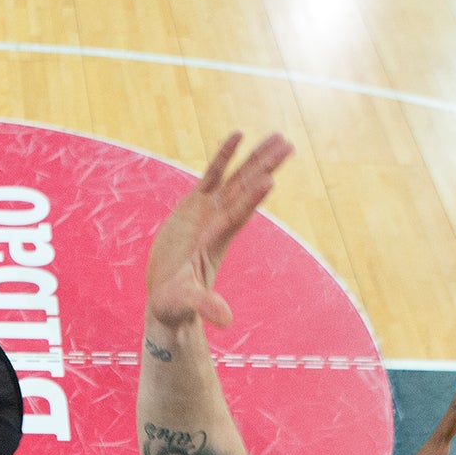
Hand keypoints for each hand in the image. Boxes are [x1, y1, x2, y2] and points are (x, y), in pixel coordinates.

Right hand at [145, 132, 294, 330]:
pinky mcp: (193, 206)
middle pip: (245, 189)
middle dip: (264, 166)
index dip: (251, 198)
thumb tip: (224, 319)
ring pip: (236, 178)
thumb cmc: (176, 304)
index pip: (237, 216)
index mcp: (216, 241)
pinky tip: (238, 135)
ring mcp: (208, 211)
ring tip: (278, 137)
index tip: (269, 178)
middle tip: (287, 144)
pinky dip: (224, 156)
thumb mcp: (187, 303)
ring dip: (255, 157)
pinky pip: (211, 175)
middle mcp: (218, 222)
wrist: (168, 297)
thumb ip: (204, 305)